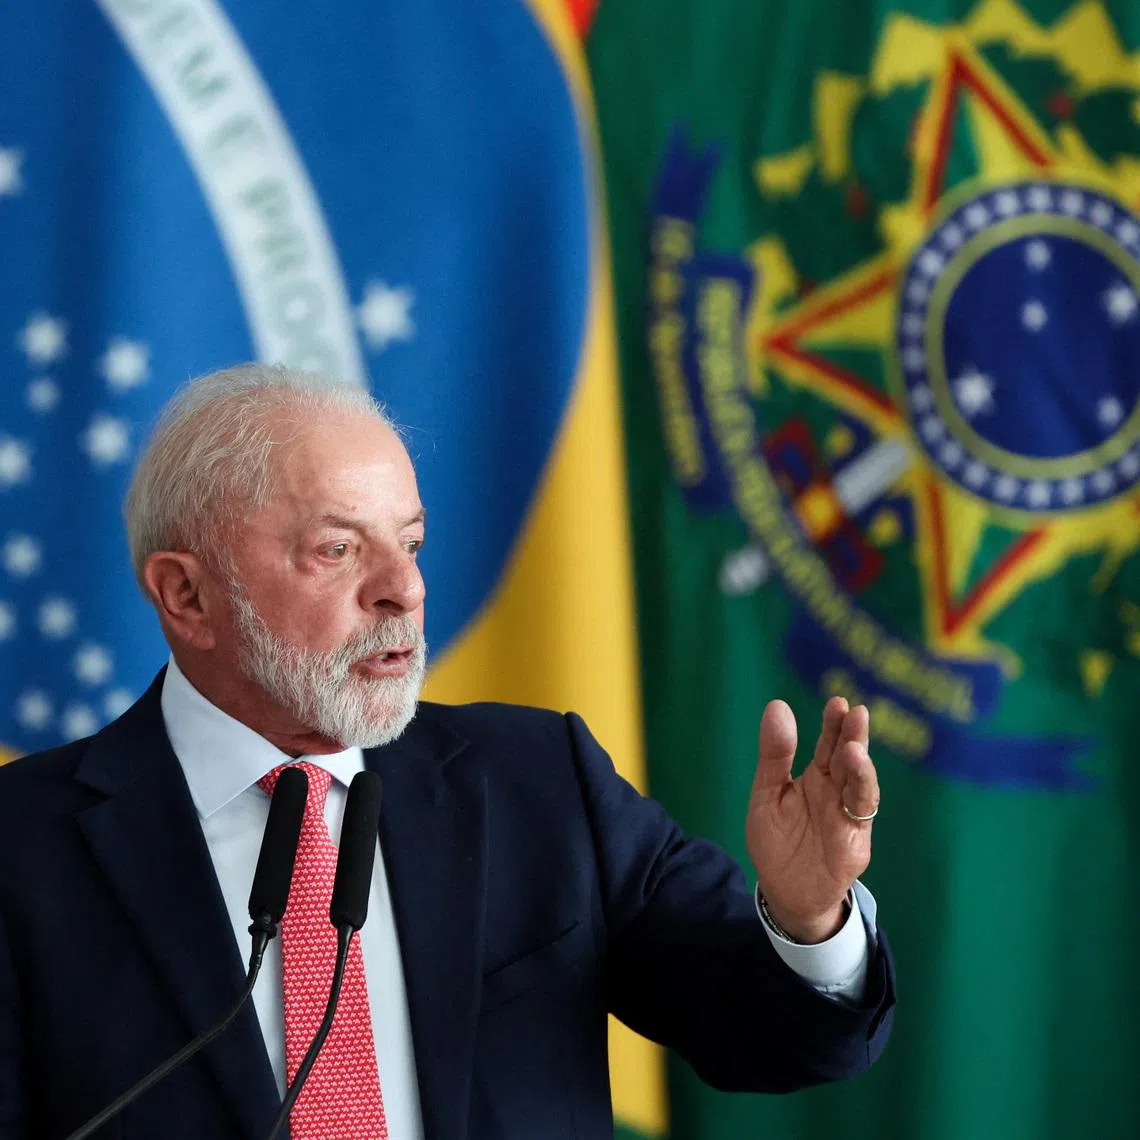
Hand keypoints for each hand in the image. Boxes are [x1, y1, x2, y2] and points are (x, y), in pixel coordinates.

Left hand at [746, 697, 878, 943]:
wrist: (782, 893)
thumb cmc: (776, 842)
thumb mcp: (767, 793)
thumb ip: (774, 755)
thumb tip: (777, 705)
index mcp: (817, 778)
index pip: (829, 744)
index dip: (834, 724)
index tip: (838, 702)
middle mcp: (837, 793)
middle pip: (849, 759)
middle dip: (853, 736)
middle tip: (855, 712)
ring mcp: (848, 816)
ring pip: (860, 785)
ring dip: (860, 765)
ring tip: (853, 746)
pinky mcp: (854, 842)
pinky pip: (861, 814)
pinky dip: (860, 795)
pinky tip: (857, 777)